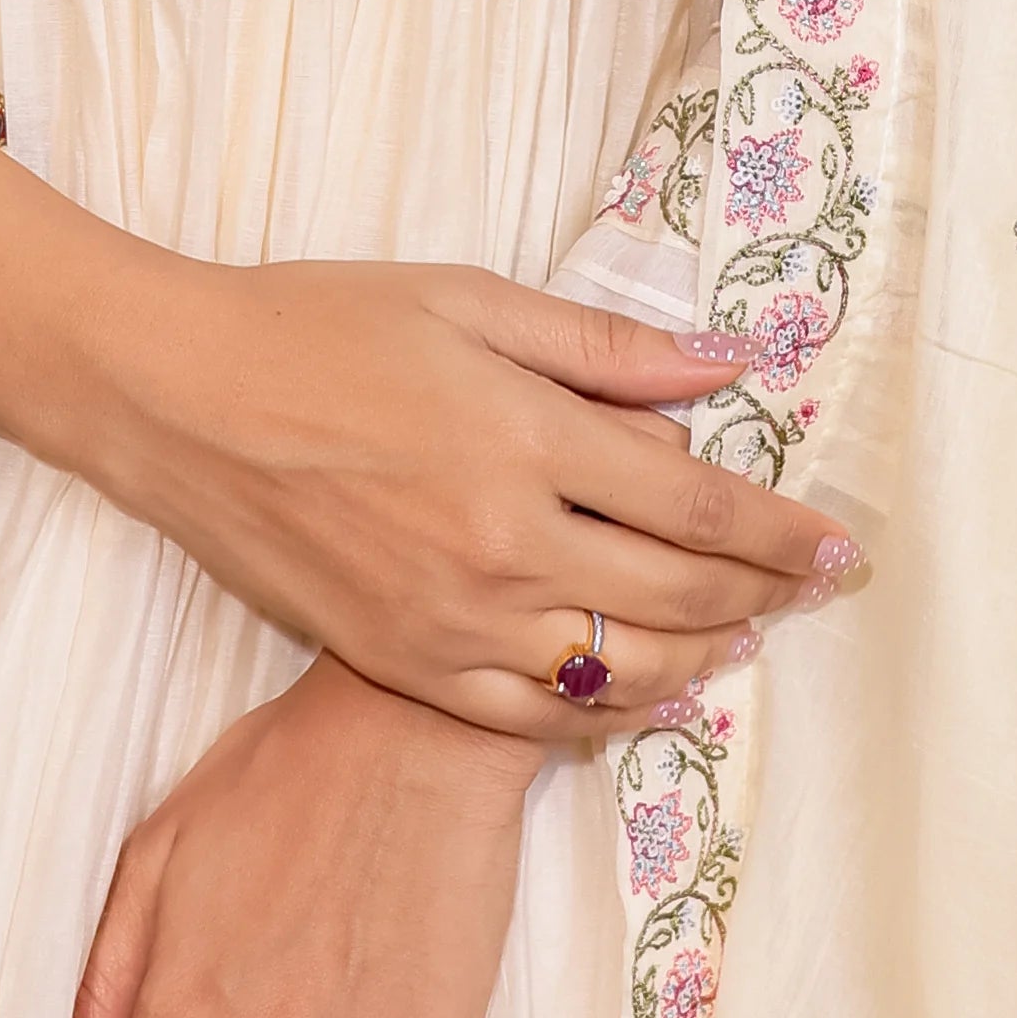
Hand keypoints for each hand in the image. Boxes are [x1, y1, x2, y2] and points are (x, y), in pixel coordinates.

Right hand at [0, 50, 867, 736]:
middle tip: (811, 592)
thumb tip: (727, 364)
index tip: (841, 549)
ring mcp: (449, 619)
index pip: (696, 503)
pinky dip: (604, 712)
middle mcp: (501, 546)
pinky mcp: (398, 662)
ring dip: (699, 659)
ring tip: (742, 640)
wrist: (175, 395)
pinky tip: (643, 694)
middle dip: (762, 597)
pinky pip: (529, 717)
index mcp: (526, 442)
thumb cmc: (318, 323)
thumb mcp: (470, 300)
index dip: (781, 532)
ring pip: (617, 671)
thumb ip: (605, 346)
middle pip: (676, 593)